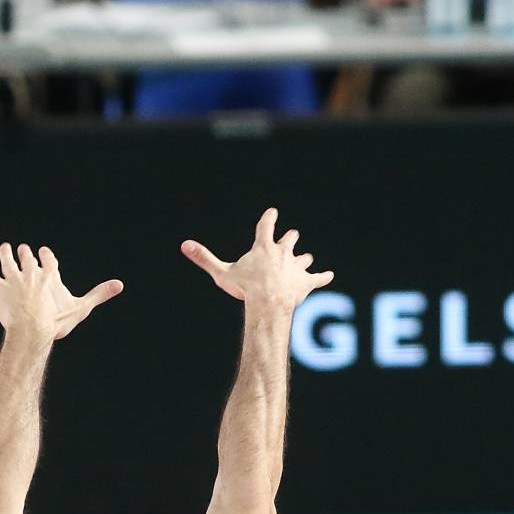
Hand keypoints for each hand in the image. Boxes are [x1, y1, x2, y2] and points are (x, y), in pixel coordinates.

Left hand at [0, 243, 122, 342]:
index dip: (45, 257)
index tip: (43, 252)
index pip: (48, 261)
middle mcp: (30, 273)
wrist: (31, 330)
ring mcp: (12, 279)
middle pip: (27, 259)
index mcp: (49, 276)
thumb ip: (100, 294)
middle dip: (26, 254)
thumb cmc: (56, 321)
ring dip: (6, 253)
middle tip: (24, 250)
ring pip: (7, 261)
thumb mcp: (81, 307)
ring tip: (5, 248)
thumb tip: (121, 284)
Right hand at [182, 208, 334, 310]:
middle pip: (289, 240)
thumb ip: (204, 258)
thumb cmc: (246, 288)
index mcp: (263, 247)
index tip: (273, 212)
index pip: (266, 226)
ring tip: (306, 258)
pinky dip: (323, 276)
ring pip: (303, 258)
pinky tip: (328, 275)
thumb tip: (184, 245)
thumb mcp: (222, 272)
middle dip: (289, 238)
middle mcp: (283, 253)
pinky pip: (318, 278)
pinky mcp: (306, 282)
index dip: (269, 218)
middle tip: (291, 236)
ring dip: (303, 259)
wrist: (269, 302)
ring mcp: (296, 267)